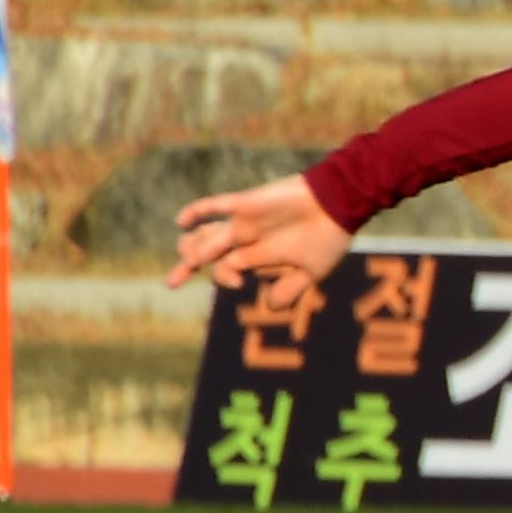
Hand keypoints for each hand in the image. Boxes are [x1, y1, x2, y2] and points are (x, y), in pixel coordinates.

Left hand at [167, 173, 346, 297]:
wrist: (340, 204)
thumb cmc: (329, 237)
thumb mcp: (312, 271)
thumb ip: (290, 289)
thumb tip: (270, 308)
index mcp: (258, 255)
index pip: (226, 268)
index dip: (223, 278)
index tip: (238, 283)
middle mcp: (246, 239)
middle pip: (207, 252)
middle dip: (186, 266)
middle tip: (172, 282)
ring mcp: (244, 222)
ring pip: (207, 234)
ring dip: (191, 246)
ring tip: (183, 257)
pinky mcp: (247, 204)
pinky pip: (216, 206)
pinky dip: (197, 212)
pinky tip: (181, 222)